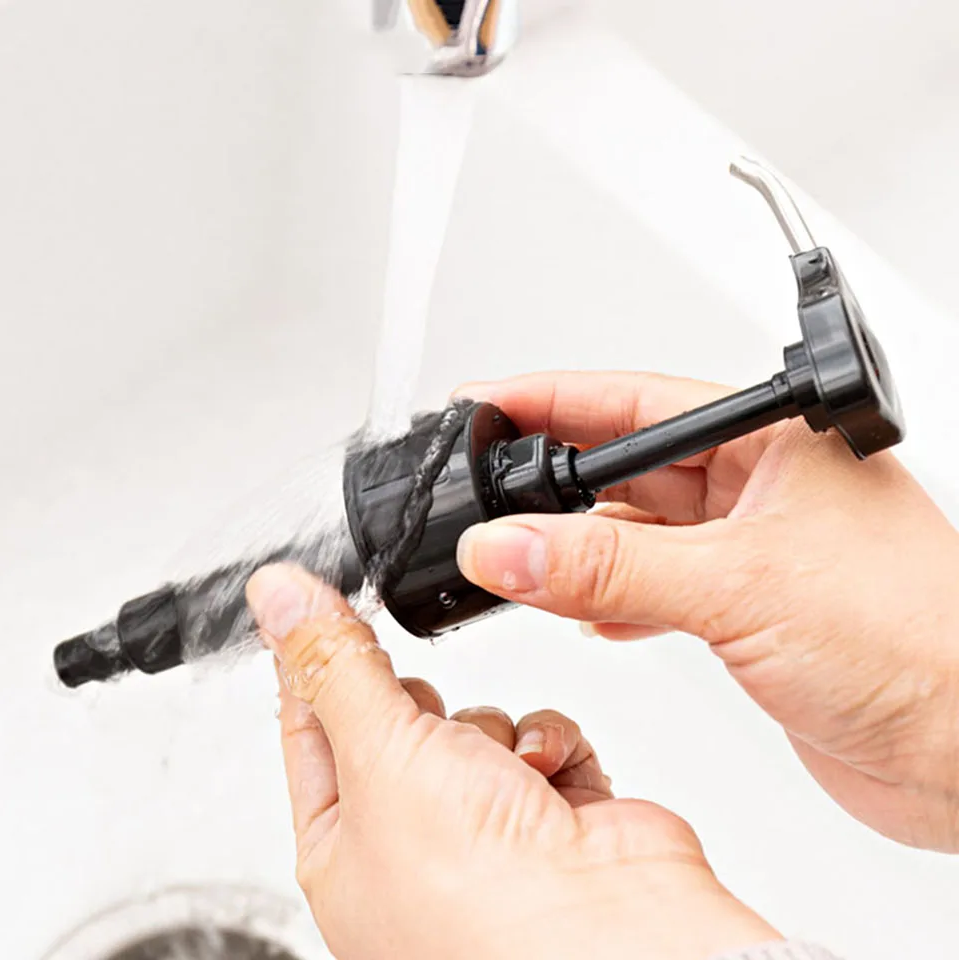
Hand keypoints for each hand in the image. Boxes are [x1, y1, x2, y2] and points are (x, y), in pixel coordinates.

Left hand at [246, 563, 776, 959]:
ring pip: (475, 720)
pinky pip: (539, 733)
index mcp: (343, 844)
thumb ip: (336, 663)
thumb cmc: (480, 906)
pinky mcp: (555, 809)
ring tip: (501, 779)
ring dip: (492, 733)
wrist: (613, 939)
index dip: (317, 662)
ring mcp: (488, 824)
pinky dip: (546, 742)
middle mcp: (414, 838)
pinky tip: (546, 778)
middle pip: (402, 715)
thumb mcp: (379, 757)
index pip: (311, 726)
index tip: (318, 604)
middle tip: (427, 729)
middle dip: (424, 710)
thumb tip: (279, 595)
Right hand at [454, 372, 958, 851]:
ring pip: (636, 535)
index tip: (484, 406)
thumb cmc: (922, 642)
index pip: (635, 402)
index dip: (552, 400)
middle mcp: (759, 489)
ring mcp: (750, 551)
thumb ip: (608, 570)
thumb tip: (506, 546)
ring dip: (577, 553)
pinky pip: (655, 589)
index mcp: (773, 441)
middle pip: (627, 469)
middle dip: (553, 485)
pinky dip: (612, 602)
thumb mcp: (738, 587)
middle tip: (484, 496)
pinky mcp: (747, 611)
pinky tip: (586, 616)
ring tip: (517, 561)